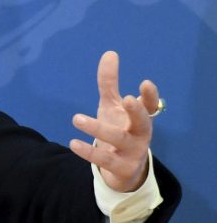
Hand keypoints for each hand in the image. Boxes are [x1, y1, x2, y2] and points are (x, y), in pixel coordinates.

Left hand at [68, 51, 156, 192]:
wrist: (123, 169)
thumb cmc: (119, 129)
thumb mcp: (112, 106)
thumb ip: (110, 83)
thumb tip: (110, 53)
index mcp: (141, 118)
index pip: (150, 106)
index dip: (150, 96)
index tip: (145, 83)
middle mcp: (141, 134)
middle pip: (142, 122)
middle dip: (136, 111)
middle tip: (128, 98)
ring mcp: (133, 152)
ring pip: (118, 139)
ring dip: (98, 129)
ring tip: (76, 118)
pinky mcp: (121, 167)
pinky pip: (104, 160)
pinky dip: (89, 152)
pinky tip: (73, 142)